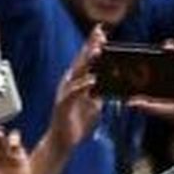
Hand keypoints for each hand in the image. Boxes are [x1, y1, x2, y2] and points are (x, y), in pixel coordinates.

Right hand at [47, 26, 105, 150]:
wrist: (63, 141)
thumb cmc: (77, 122)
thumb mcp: (94, 105)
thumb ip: (99, 92)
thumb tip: (110, 84)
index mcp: (76, 82)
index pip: (85, 60)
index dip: (92, 45)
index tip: (101, 32)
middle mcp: (69, 84)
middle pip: (81, 61)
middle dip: (90, 46)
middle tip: (99, 32)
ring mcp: (65, 93)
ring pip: (77, 73)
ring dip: (87, 61)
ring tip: (97, 50)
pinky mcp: (63, 105)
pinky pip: (74, 93)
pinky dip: (83, 85)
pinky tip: (92, 80)